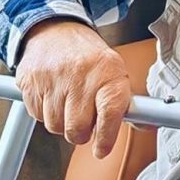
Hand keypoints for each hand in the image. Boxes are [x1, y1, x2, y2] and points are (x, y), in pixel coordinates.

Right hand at [13, 18, 135, 157]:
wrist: (55, 30)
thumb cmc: (89, 57)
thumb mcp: (114, 73)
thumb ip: (128, 103)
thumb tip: (148, 125)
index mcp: (108, 73)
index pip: (110, 113)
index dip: (106, 137)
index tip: (101, 149)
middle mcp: (80, 75)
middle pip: (77, 128)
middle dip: (80, 132)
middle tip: (83, 119)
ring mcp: (53, 78)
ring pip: (55, 125)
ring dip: (61, 122)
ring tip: (67, 103)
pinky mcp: (31, 81)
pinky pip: (37, 115)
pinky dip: (44, 112)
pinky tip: (52, 95)